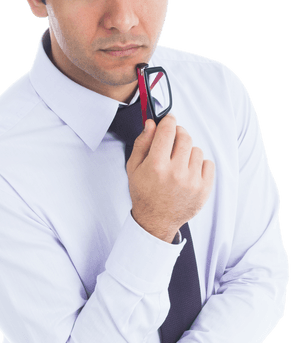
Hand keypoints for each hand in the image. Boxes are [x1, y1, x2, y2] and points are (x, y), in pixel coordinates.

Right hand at [127, 114, 214, 241]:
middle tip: (173, 141)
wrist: (156, 221)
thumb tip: (152, 123)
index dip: (168, 121)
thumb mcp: (134, 168)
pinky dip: (199, 165)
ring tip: (179, 164)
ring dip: (188, 152)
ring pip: (196, 150)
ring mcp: (192, 182)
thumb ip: (142, 143)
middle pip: (185, 137)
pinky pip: (208, 163)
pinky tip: (188, 173)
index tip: (169, 121)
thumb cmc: (144, 194)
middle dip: (179, 134)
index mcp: (156, 166)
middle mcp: (176, 173)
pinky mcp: (204, 189)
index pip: (168, 130)